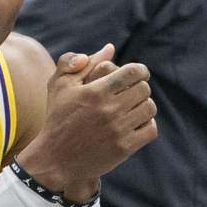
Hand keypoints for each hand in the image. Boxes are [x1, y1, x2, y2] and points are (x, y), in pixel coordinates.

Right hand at [19, 44, 157, 189]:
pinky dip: (146, 125)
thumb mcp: (59, 86)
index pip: (134, 72)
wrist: (56, 158)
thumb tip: (109, 48)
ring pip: (149, 108)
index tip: (136, 75)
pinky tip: (133, 124)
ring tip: (131, 109)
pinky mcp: (125, 147)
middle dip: (139, 88)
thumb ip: (77, 62)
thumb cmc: (58, 118)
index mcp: (94, 91)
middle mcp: (108, 109)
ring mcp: (118, 129)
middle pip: (144, 89)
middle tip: (129, 93)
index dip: (139, 70)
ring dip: (143, 106)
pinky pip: (150, 129)